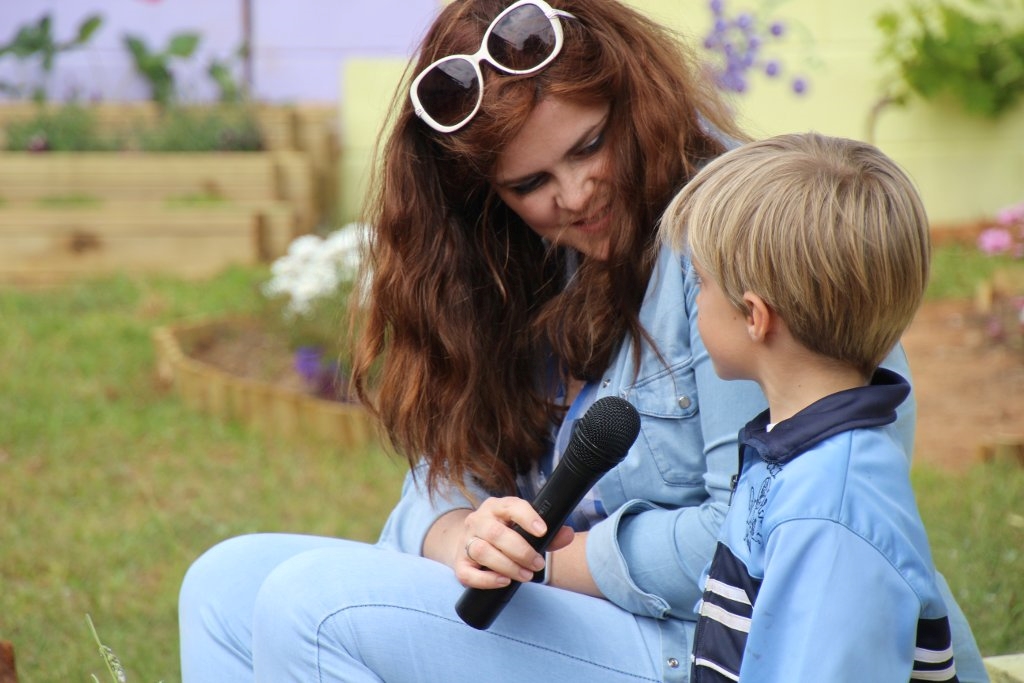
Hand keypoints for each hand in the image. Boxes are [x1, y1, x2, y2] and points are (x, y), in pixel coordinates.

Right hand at [455, 496, 573, 589]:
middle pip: (496, 533)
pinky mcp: (460, 564)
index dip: (527, 517)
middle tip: (538, 564)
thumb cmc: (504, 535)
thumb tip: (567, 534)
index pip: (510, 506)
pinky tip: (504, 581)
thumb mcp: (524, 529)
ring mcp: (466, 541)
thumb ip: (548, 533)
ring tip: (526, 575)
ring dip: (507, 565)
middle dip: (521, 551)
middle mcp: (478, 520)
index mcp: (496, 507)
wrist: (468, 543)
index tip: (543, 531)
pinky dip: (487, 580)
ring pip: (482, 551)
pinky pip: (468, 573)